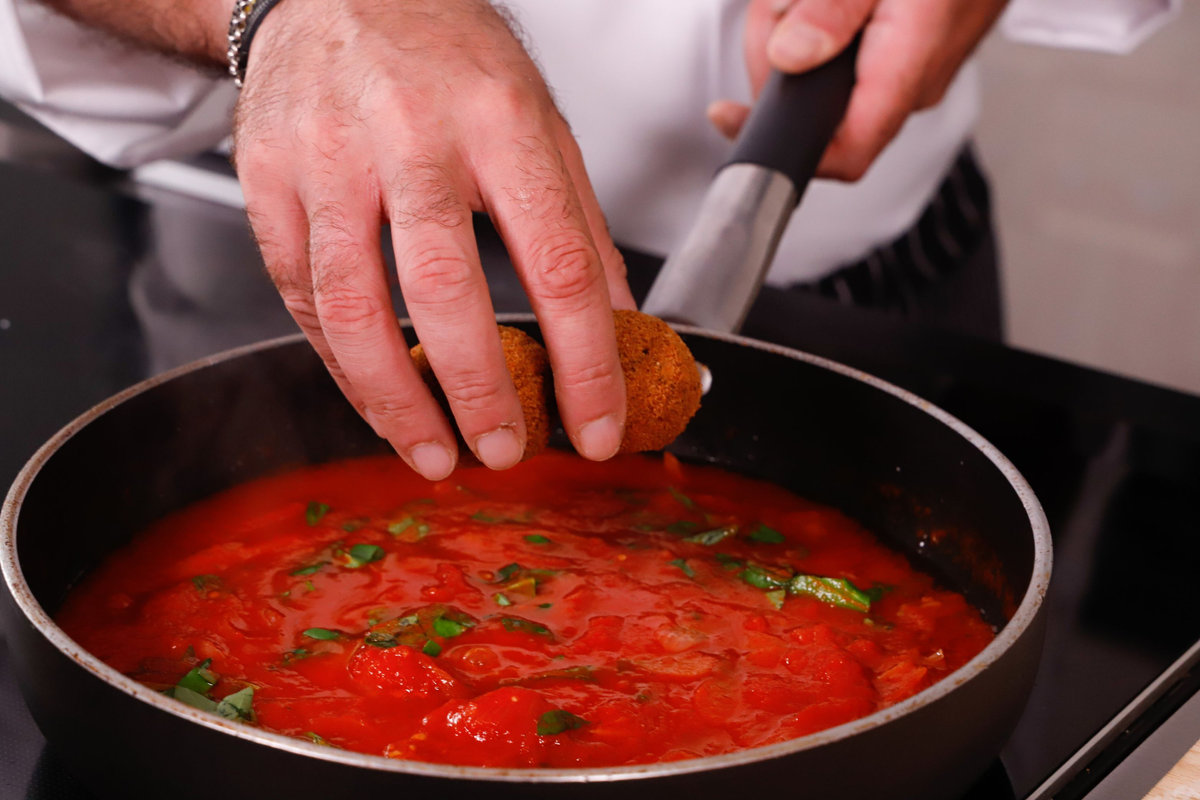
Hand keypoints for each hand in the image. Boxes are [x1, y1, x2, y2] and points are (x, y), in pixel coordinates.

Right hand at [233, 0, 635, 479]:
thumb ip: (579, 227)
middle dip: (480, 390)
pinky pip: (300, 294)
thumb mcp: (538, 121)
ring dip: (395, 401)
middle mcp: (409, 134)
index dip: (586, 361)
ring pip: (352, 304)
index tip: (600, 427)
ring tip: (434, 454)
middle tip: (507, 452)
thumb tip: (622, 325)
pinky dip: (342, 364)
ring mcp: (327, 156)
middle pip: (444, 288)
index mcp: (498, 119)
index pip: (557, 261)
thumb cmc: (447, 55)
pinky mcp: (268, 179)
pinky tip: (379, 400)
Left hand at [708, 0, 1007, 179]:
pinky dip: (826, 25)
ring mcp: (913, 72)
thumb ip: (833, 10)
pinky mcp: (910, 55)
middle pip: (816, 107)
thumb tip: (788, 56)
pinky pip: (851, 59)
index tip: (731, 117)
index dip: (780, 150)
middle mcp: (912, 83)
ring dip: (797, 32)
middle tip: (776, 8)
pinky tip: (831, 0)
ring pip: (826, 78)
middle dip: (777, 60)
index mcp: (907, 68)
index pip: (843, 154)